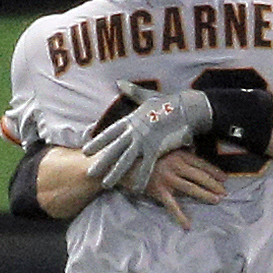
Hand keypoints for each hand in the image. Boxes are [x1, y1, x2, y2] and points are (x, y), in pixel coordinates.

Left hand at [83, 81, 213, 190]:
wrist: (187, 108)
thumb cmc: (168, 103)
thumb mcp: (147, 97)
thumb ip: (132, 92)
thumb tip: (120, 83)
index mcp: (130, 120)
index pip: (109, 133)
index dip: (97, 142)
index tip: (85, 150)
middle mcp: (134, 132)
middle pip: (113, 149)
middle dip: (101, 162)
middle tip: (89, 173)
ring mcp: (144, 141)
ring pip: (126, 160)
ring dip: (115, 174)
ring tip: (106, 184)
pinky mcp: (156, 149)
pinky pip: (147, 167)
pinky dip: (142, 179)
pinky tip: (136, 189)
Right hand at [121, 149, 227, 228]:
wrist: (121, 163)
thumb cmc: (142, 154)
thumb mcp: (162, 147)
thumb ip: (177, 151)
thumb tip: (192, 152)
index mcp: (177, 154)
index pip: (201, 163)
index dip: (214, 171)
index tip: (224, 178)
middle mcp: (175, 165)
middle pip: (200, 176)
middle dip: (214, 184)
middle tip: (225, 192)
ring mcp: (167, 178)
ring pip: (191, 188)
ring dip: (205, 195)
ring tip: (216, 200)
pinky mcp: (158, 191)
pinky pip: (172, 206)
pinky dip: (180, 216)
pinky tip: (187, 225)